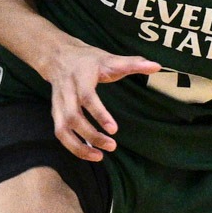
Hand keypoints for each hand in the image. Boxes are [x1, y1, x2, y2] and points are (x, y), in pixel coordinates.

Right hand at [43, 41, 160, 161]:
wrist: (57, 56)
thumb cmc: (88, 59)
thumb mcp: (110, 58)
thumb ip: (133, 63)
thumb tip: (157, 66)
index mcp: (81, 76)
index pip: (87, 97)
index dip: (99, 114)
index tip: (113, 129)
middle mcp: (66, 91)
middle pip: (73, 117)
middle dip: (91, 135)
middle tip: (112, 146)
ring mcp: (57, 103)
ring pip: (62, 128)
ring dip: (78, 146)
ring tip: (99, 156)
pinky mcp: (54, 112)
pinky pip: (59, 133)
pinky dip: (72, 146)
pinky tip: (88, 154)